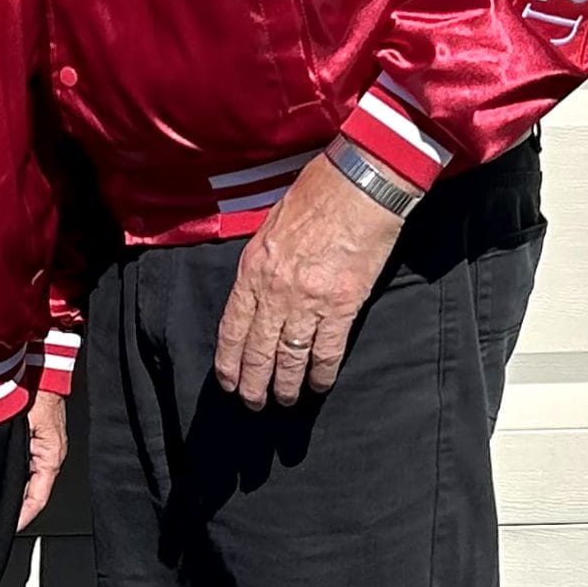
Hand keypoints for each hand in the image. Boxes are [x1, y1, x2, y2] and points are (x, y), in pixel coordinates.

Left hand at [18, 390, 67, 528]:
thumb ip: (13, 454)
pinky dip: (11, 472)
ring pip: (27, 477)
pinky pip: (24, 462)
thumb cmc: (36, 391)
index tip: (10, 527)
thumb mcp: (22, 428)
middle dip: (15, 505)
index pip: (38, 498)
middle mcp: (48, 454)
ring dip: (11, 488)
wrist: (39, 366)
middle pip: (31, 490)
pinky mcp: (34, 435)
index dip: (23, 516)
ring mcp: (42, 445)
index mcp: (51, 456)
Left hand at [214, 152, 404, 408]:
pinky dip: (322, 373)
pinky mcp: (343, 304)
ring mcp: (309, 300)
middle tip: (252, 403)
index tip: (227, 380)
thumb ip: (260, 265)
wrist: (359, 184)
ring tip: (283, 401)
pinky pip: (328, 350)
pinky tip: (319, 386)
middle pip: (258, 350)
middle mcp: (275, 290)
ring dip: (285, 384)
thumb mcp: (270, 228)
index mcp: (253, 269)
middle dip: (253, 382)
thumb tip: (255, 295)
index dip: (228, 360)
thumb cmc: (316, 196)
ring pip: (290, 357)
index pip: (232, 327)